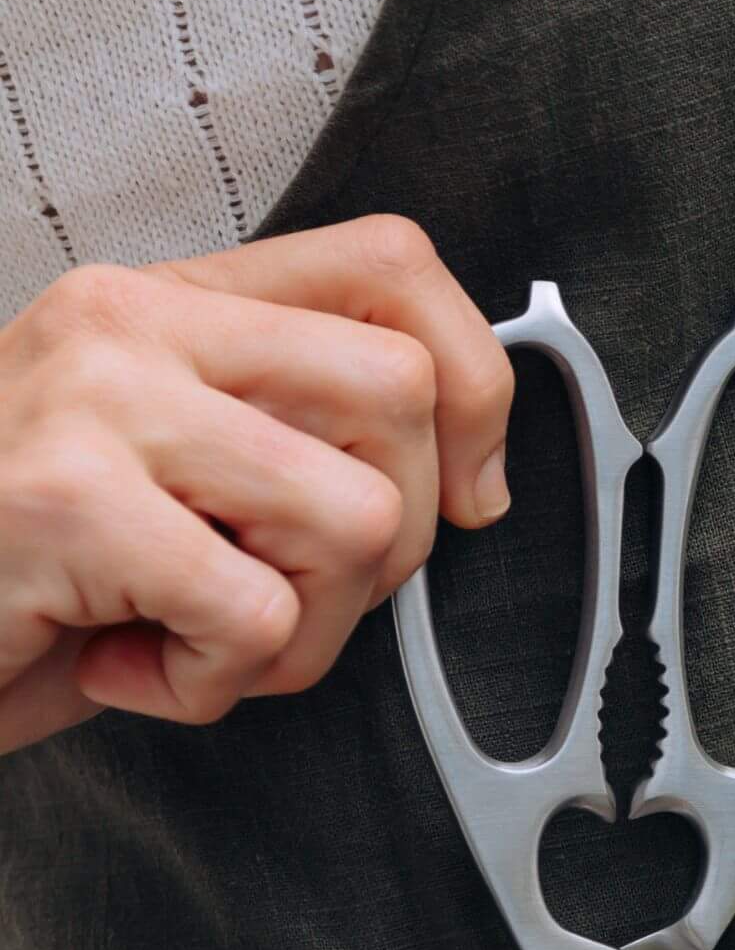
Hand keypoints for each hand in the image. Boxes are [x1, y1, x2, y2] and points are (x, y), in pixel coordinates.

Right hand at [0, 216, 514, 753]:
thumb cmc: (30, 565)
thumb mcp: (176, 464)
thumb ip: (294, 432)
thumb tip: (474, 473)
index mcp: (173, 299)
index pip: (393, 264)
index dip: (476, 380)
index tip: (470, 489)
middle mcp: (131, 323)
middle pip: (403, 399)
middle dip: (393, 540)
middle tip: (284, 590)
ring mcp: (93, 404)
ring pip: (358, 517)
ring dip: (305, 629)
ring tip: (196, 635)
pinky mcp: (64, 504)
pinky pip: (257, 618)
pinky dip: (213, 684)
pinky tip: (124, 663)